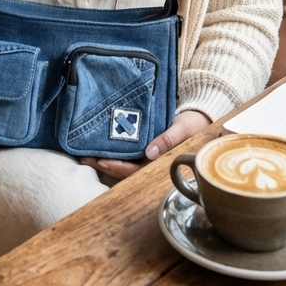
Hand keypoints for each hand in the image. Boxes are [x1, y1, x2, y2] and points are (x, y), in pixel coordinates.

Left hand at [79, 109, 212, 180]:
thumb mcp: (183, 129)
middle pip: (123, 169)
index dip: (117, 167)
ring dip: (105, 158)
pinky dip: (113, 149)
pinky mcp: (145, 143)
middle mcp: (150, 161)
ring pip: (123, 161)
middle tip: (83, 158)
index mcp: (160, 163)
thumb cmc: (194, 124)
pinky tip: (99, 145)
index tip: (101, 161)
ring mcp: (146, 154)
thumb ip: (168, 139)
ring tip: (85, 153)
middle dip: (104, 164)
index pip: (134, 171)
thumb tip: (150, 152)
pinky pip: (127, 150)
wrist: (201, 114)